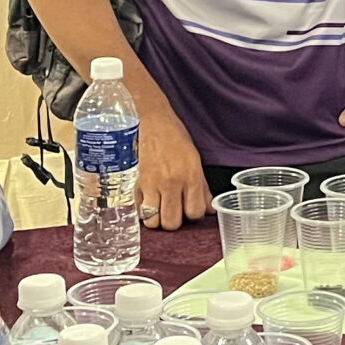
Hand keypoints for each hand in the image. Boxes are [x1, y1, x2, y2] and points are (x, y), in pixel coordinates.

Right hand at [138, 106, 210, 230]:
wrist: (151, 120)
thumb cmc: (174, 137)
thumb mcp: (194, 159)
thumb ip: (202, 187)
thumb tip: (208, 209)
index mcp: (190, 176)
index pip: (195, 212)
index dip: (192, 214)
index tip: (188, 207)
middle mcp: (172, 182)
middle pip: (172, 223)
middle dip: (174, 221)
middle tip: (173, 210)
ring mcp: (152, 184)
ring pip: (153, 222)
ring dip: (156, 219)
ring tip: (158, 208)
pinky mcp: (136, 183)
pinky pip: (138, 210)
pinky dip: (142, 211)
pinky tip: (147, 201)